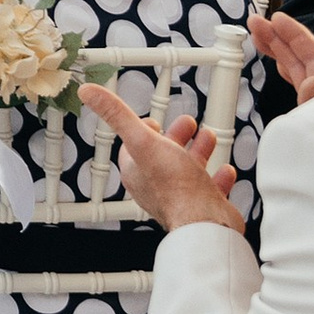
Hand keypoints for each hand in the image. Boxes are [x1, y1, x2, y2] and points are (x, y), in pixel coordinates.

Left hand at [95, 87, 245, 231]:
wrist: (204, 221)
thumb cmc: (174, 186)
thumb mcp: (143, 140)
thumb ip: (117, 115)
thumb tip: (89, 93)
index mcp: (136, 171)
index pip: (133, 147)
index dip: (143, 131)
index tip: (153, 121)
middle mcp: (156, 185)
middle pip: (163, 155)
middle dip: (176, 136)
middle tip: (187, 124)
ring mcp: (180, 196)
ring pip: (188, 169)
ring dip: (198, 151)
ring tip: (207, 138)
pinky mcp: (202, 206)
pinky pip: (210, 188)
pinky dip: (217, 177)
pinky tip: (224, 170)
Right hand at [249, 8, 313, 106]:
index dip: (296, 35)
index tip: (277, 19)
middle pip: (305, 58)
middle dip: (279, 37)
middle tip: (256, 22)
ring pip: (298, 69)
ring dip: (278, 50)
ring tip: (257, 35)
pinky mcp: (309, 113)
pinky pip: (296, 83)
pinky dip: (284, 69)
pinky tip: (277, 63)